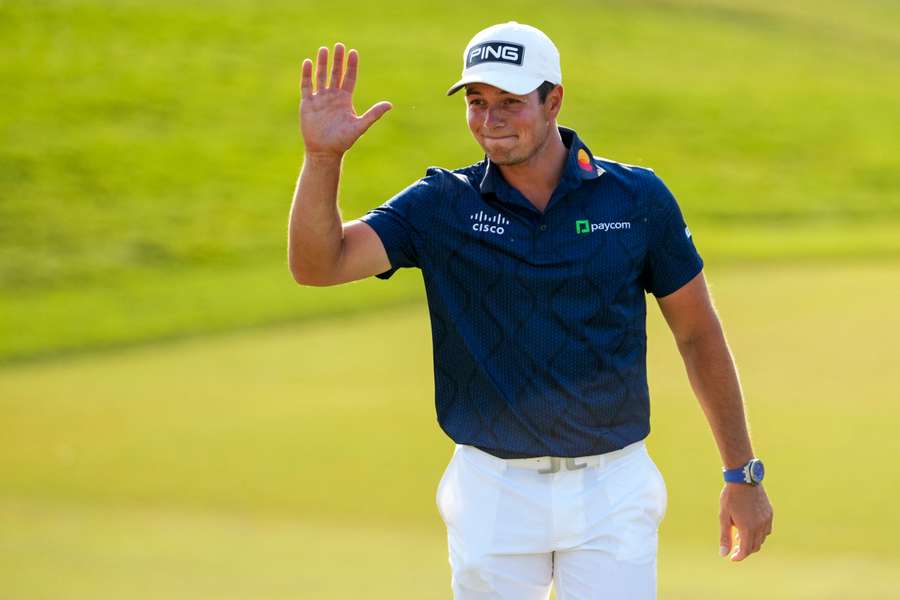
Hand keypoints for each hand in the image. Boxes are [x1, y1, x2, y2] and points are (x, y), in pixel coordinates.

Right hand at [299, 43, 392, 158]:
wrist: (324, 152)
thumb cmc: (343, 141)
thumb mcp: (359, 126)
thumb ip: (373, 114)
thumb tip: (390, 105)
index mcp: (345, 100)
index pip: (349, 78)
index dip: (351, 66)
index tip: (353, 52)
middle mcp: (333, 97)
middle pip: (335, 73)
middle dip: (337, 60)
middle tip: (339, 45)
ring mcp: (320, 99)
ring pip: (321, 76)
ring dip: (322, 63)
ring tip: (324, 49)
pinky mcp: (307, 103)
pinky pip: (306, 85)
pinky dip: (307, 74)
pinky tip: (308, 62)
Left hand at [719, 483, 772, 560]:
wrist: (743, 478)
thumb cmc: (731, 497)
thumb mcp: (724, 517)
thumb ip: (725, 537)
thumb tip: (724, 554)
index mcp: (747, 528)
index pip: (746, 550)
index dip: (739, 556)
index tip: (733, 558)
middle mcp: (760, 526)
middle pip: (755, 546)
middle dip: (745, 550)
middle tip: (735, 548)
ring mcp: (767, 520)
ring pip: (762, 539)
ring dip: (753, 542)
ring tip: (741, 536)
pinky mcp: (770, 513)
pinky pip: (767, 530)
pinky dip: (759, 533)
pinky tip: (750, 528)